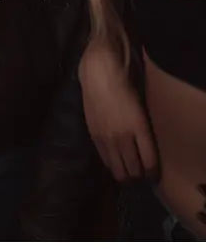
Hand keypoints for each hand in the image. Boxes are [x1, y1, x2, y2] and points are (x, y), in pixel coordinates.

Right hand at [79, 38, 158, 181]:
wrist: (99, 74)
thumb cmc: (125, 84)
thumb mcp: (142, 107)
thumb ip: (144, 130)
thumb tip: (147, 148)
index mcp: (139, 127)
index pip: (149, 162)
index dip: (153, 172)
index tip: (154, 173)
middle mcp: (124, 136)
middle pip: (134, 170)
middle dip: (139, 175)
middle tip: (141, 173)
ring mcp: (108, 138)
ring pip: (118, 169)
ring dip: (125, 173)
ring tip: (128, 170)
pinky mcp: (95, 136)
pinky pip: (105, 159)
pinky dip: (112, 164)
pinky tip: (115, 162)